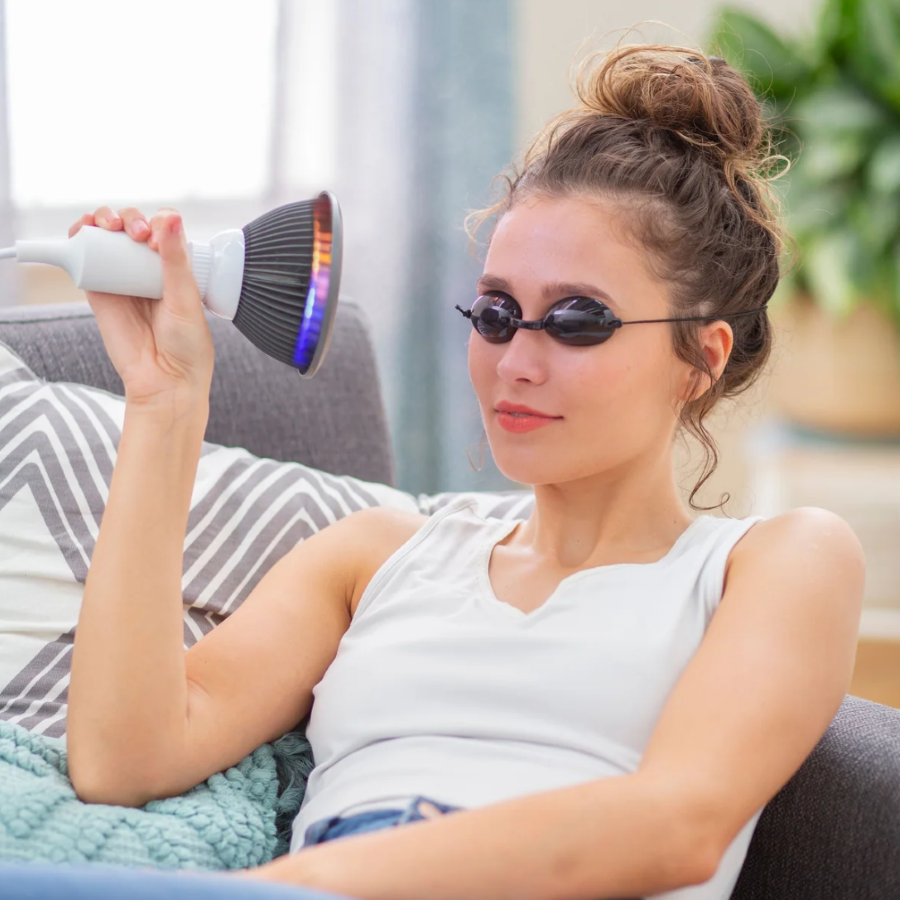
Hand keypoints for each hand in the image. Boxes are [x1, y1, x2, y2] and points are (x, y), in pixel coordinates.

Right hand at [69, 206, 214, 409]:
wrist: (165, 381)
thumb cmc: (186, 347)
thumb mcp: (186, 298)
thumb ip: (176, 259)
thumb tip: (171, 216)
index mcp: (176, 269)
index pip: (163, 229)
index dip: (158, 222)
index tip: (158, 239)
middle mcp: (148, 271)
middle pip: (132, 228)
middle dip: (130, 219)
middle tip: (136, 234)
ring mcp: (122, 279)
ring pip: (108, 238)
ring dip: (104, 219)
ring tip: (110, 225)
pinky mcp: (99, 292)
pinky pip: (85, 259)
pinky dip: (80, 237)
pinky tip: (83, 230)